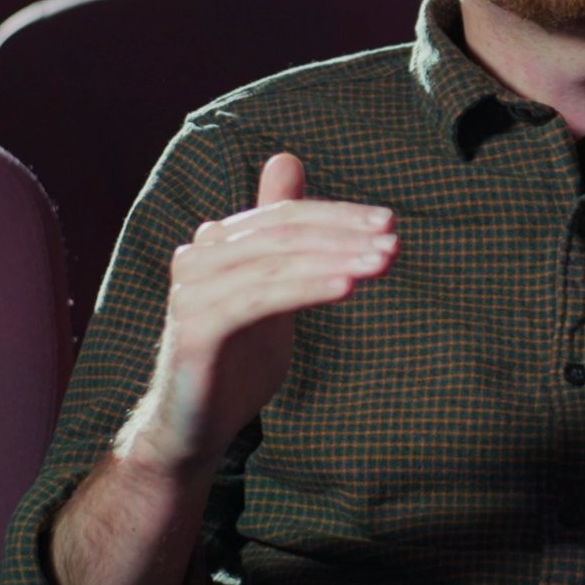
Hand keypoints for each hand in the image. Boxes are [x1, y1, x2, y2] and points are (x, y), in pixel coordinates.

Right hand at [115, 152, 393, 474]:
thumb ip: (282, 234)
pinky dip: (306, 287)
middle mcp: (198, 257)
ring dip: (335, 257)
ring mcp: (191, 292)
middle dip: (343, 233)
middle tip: (393, 239)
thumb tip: (286, 157)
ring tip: (383, 262)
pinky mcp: (194, 328)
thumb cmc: (236, 357)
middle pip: (282, 232)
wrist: (193, 426)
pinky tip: (347, 285)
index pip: (285, 214)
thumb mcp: (270, 287)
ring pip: (275, 262)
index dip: (338, 214)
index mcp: (216, 243)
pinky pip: (258, 299)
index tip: (389, 221)